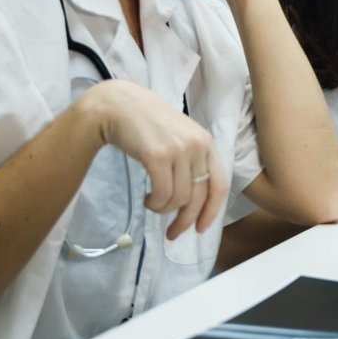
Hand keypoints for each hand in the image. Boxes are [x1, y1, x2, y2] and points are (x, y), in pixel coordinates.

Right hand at [79, 80, 225, 238]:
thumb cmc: (147, 124)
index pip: (219, 185)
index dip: (211, 211)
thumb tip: (193, 200)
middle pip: (199, 197)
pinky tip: (147, 199)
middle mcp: (197, 146)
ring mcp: (178, 150)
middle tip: (172, 233)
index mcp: (206, 142)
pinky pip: (162, 194)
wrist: (118, 105)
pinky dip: (155, 204)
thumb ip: (191, 161)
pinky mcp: (157, 156)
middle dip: (186, 221)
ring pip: (179, 199)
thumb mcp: (179, 137)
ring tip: (153, 203)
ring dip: (164, 209)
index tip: (201, 228)